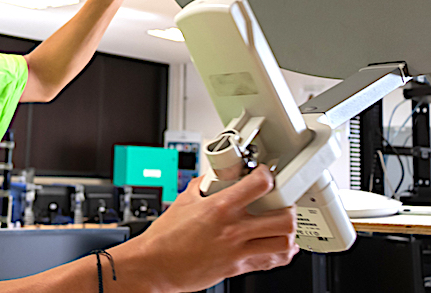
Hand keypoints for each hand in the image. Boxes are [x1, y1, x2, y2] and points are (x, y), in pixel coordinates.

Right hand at [123, 166, 298, 291]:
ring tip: (281, 226)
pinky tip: (276, 246)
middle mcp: (233, 229)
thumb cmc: (165, 236)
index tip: (265, 175)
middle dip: (288, 208)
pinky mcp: (237, 268)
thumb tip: (214, 176)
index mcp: (220, 207)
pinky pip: (271, 262)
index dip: (268, 175)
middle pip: (284, 218)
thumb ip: (203, 185)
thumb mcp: (184, 200)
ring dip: (288, 234)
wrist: (155, 264)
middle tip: (281, 204)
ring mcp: (238, 251)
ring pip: (284, 243)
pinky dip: (280, 254)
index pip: (260, 185)